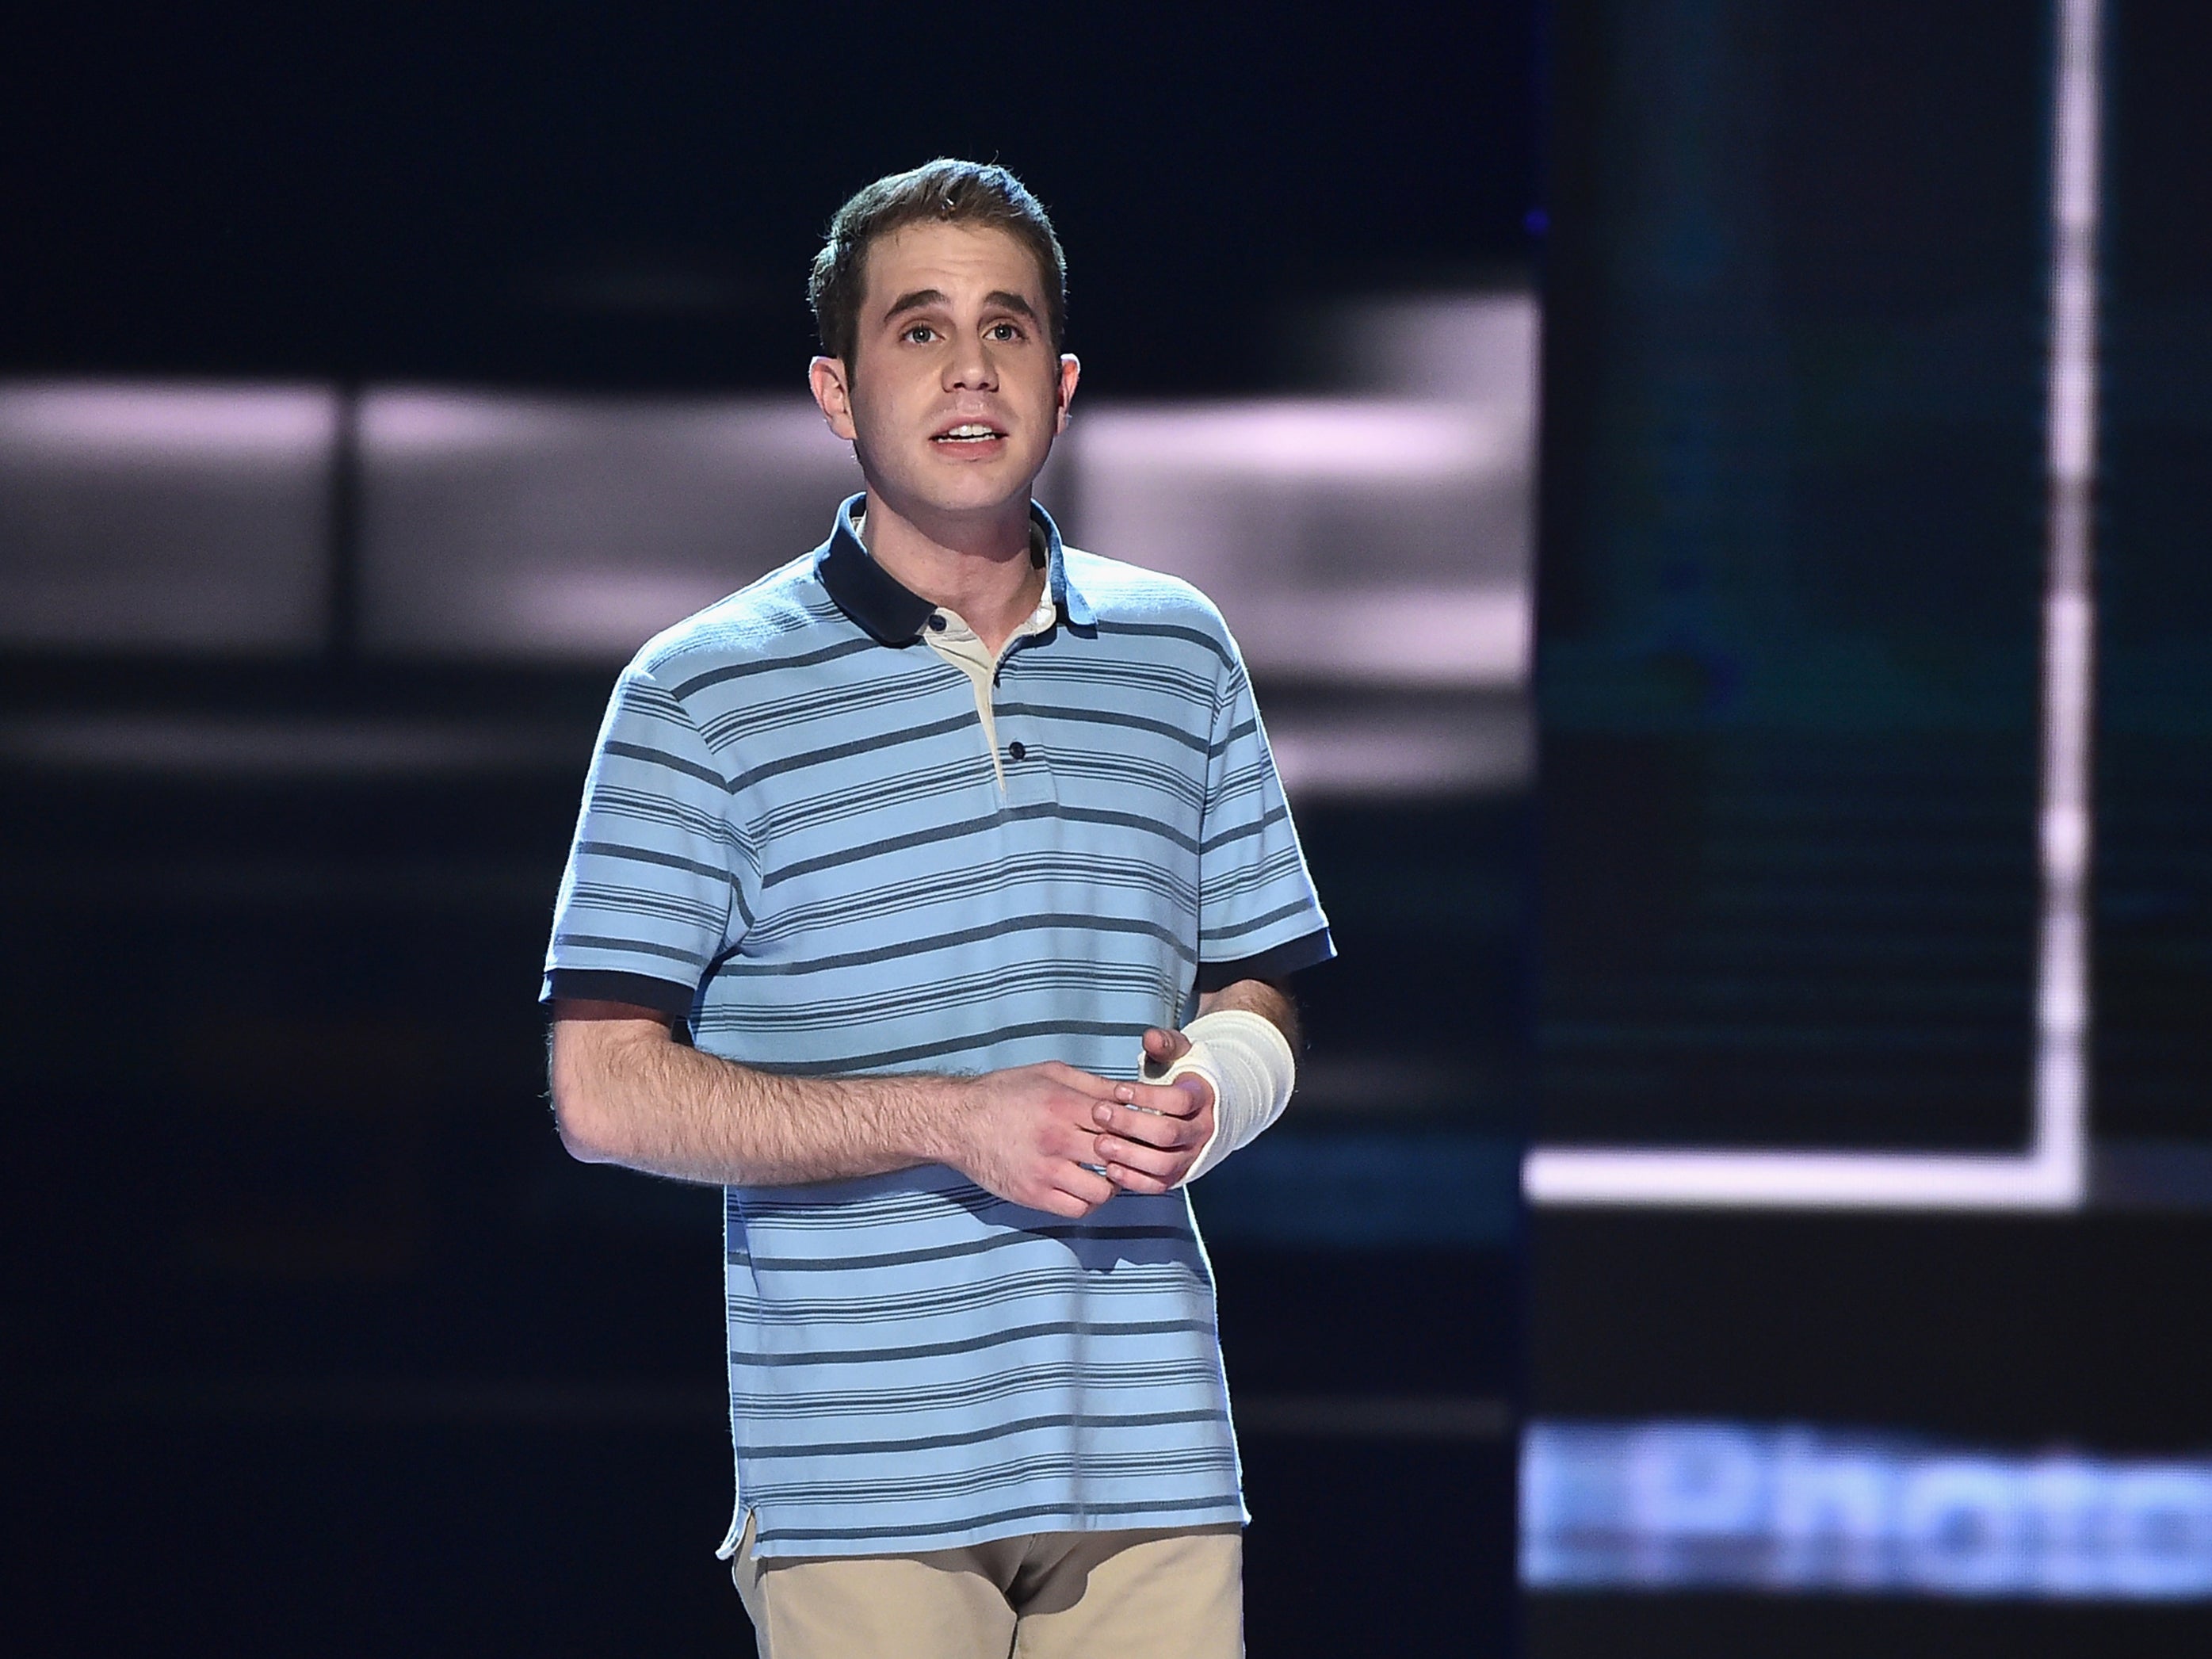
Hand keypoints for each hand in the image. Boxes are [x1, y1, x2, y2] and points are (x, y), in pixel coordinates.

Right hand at [947, 1062, 1122, 1217]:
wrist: (958, 1123)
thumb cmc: (1004, 1093)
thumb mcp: (1049, 1074)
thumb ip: (1092, 1084)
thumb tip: (1131, 1093)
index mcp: (1063, 1105)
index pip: (1122, 1120)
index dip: (1138, 1127)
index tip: (1141, 1129)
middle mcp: (1057, 1140)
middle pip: (1118, 1155)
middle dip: (1131, 1155)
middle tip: (1132, 1153)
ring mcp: (1045, 1171)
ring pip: (1103, 1190)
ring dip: (1112, 1183)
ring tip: (1108, 1173)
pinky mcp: (1034, 1195)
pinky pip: (1078, 1209)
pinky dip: (1090, 1202)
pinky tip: (1087, 1187)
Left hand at [1090, 1026, 1216, 1194]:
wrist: (1202, 1110)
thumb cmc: (1182, 1080)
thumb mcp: (1179, 1054)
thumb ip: (1166, 1044)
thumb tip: (1152, 1038)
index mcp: (1204, 1099)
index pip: (1180, 1101)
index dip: (1148, 1096)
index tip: (1119, 1089)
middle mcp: (1201, 1131)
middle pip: (1168, 1134)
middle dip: (1130, 1124)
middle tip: (1099, 1114)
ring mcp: (1190, 1156)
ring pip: (1163, 1163)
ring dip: (1128, 1155)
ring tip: (1099, 1143)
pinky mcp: (1177, 1175)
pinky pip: (1158, 1184)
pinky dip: (1134, 1179)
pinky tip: (1110, 1168)